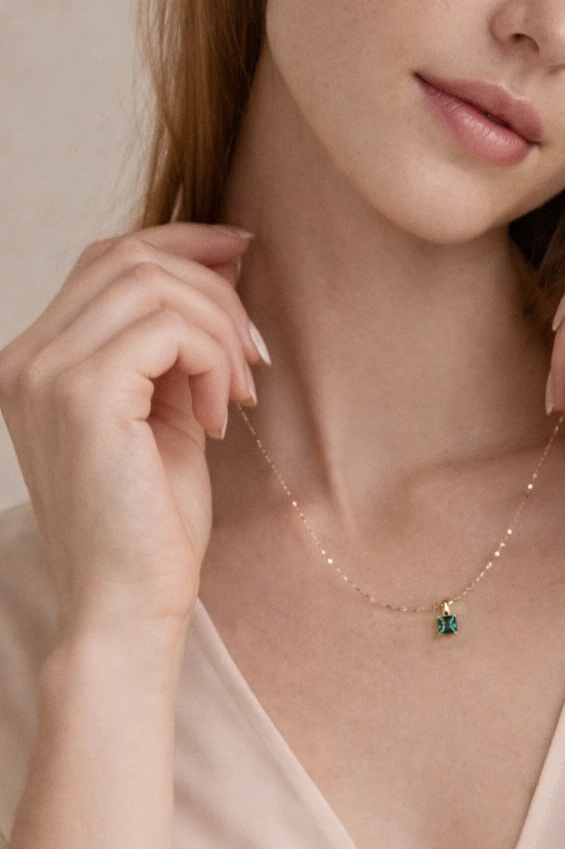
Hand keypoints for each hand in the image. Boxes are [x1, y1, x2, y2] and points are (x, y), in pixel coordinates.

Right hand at [0, 224, 265, 638]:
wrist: (126, 608)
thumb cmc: (151, 523)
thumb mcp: (168, 410)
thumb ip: (181, 340)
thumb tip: (227, 261)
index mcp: (40, 361)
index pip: (107, 258)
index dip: (181, 240)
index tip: (243, 250)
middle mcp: (27, 359)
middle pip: (133, 258)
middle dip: (214, 291)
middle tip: (253, 359)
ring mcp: (46, 374)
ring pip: (154, 285)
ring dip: (220, 329)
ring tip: (237, 394)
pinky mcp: (82, 396)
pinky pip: (168, 329)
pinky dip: (211, 359)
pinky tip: (218, 416)